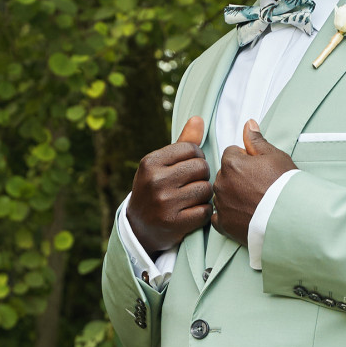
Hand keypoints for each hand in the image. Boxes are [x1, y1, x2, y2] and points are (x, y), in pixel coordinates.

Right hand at [127, 115, 210, 256]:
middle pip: (202, 168)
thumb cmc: (155, 189)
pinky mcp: (174, 223)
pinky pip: (205, 211)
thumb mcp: (161, 165)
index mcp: (150, 162)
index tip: (190, 167)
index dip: (197, 157)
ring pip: (206, 189)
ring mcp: (164, 203)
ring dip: (204, 195)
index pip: (191, 149)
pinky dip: (203, 212)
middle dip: (202, 176)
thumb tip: (199, 119)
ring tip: (192, 198)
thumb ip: (182, 143)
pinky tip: (193, 212)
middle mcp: (155, 181)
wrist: (139, 227)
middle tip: (193, 183)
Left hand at [211, 121, 295, 244]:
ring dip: (233, 196)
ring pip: (222, 194)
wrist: (292, 217)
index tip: (259, 170)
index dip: (246, 160)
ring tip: (254, 202)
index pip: (231, 154)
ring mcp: (221, 204)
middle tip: (258, 187)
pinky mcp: (223, 224)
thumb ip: (256, 140)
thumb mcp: (275, 156)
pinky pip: (218, 217)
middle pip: (225, 174)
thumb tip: (248, 124)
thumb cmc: (285, 186)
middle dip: (237, 178)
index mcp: (231, 163)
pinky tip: (244, 216)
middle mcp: (221, 182)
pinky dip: (228, 216)